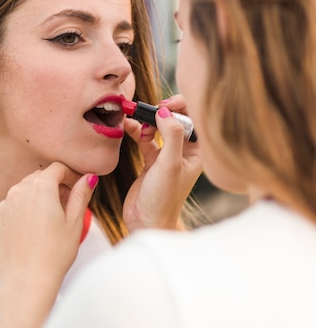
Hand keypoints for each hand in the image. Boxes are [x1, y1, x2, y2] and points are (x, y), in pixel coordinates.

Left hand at [0, 163, 97, 293]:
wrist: (27, 283)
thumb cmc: (55, 254)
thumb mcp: (75, 222)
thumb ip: (81, 194)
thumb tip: (88, 177)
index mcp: (41, 187)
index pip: (57, 168)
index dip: (70, 175)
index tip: (77, 186)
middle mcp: (18, 191)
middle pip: (38, 178)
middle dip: (53, 186)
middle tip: (65, 205)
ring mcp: (2, 206)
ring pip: (22, 193)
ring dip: (35, 199)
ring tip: (47, 222)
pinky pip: (9, 209)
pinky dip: (20, 214)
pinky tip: (30, 232)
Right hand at [123, 95, 201, 231]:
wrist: (146, 223)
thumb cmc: (163, 199)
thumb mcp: (169, 164)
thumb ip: (170, 135)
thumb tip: (165, 110)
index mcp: (198, 152)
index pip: (195, 119)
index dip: (182, 106)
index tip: (164, 104)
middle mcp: (185, 151)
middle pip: (177, 119)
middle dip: (162, 110)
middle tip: (149, 108)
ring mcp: (168, 155)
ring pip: (159, 127)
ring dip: (147, 120)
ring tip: (136, 120)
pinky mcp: (152, 160)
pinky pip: (145, 138)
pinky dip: (137, 130)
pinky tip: (128, 126)